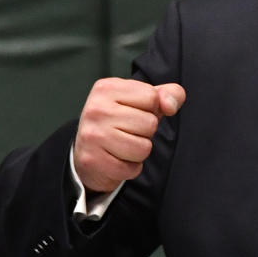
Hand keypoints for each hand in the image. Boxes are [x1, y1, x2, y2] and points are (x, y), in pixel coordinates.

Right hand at [73, 78, 185, 192]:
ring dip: (140, 151)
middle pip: (150, 123)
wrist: (88, 151)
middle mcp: (96, 109)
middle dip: (146, 132)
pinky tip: (117, 159)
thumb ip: (169, 94)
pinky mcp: (92, 160)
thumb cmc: (121, 122)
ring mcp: (92, 135)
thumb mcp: (145, 100)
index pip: (152, 97)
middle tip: (128, 131)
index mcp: (107, 88)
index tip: (135, 112)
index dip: (152, 108)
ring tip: (124, 145)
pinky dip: (130, 168)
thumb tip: (170, 106)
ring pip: (143, 148)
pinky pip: (132, 168)